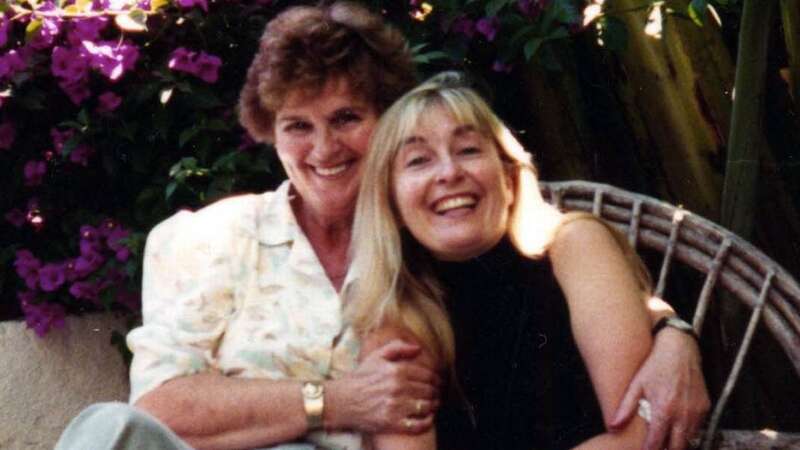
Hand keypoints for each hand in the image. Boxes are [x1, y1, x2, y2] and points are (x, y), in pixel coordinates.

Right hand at [327, 339, 439, 434]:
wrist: (341, 401)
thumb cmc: (360, 377)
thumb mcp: (376, 356)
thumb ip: (398, 348)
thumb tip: (419, 349)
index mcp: (397, 370)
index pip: (427, 375)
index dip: (436, 378)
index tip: (438, 382)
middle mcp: (398, 388)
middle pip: (429, 390)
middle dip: (436, 392)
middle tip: (437, 393)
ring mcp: (395, 407)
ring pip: (426, 406)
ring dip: (434, 405)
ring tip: (434, 404)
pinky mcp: (392, 423)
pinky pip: (418, 425)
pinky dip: (427, 422)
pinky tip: (428, 418)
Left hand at [610, 328, 709, 449]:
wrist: (680, 349)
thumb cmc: (656, 365)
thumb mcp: (636, 384)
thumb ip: (625, 408)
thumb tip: (613, 426)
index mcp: (664, 409)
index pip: (657, 442)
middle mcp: (683, 413)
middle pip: (677, 447)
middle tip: (657, 447)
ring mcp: (696, 411)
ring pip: (690, 439)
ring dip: (678, 443)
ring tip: (666, 440)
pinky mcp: (705, 407)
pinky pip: (698, 427)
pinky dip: (688, 431)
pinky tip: (677, 427)